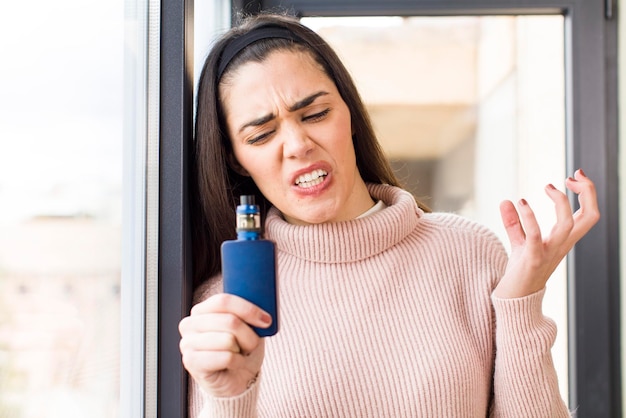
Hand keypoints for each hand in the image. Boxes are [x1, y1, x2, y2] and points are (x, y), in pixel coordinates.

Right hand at [178, 293, 271, 396]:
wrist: (237, 380)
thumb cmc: (241, 350)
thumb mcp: (248, 327)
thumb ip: (249, 313)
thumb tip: (263, 304)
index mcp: (202, 309)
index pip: (224, 301)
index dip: (248, 309)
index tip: (266, 320)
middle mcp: (190, 323)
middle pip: (229, 320)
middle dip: (249, 335)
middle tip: (252, 344)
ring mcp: (187, 342)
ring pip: (228, 339)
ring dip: (242, 349)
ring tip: (239, 354)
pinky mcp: (191, 361)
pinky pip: (225, 357)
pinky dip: (237, 362)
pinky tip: (232, 365)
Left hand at [493, 169, 599, 298]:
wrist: (514, 299)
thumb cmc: (521, 271)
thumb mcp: (520, 243)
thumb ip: (515, 223)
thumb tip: (506, 201)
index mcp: (565, 239)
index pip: (588, 214)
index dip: (588, 193)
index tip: (574, 175)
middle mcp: (562, 244)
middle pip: (590, 217)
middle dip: (588, 192)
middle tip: (573, 175)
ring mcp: (549, 252)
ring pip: (568, 225)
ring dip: (560, 202)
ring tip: (547, 187)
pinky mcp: (532, 259)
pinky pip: (536, 236)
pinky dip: (530, 217)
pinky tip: (521, 202)